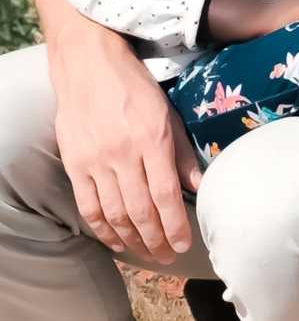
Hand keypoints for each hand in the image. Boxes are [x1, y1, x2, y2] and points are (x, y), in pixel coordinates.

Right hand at [51, 26, 202, 263]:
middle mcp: (123, 154)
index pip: (165, 194)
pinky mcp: (74, 163)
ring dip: (133, 239)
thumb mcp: (168, 113)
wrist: (89, 66)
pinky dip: (102, 228)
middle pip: (140, 210)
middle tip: (169, 256)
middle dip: (156, 239)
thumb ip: (182, 153)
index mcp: (152, 140)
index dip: (175, 224)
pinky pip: (88, 204)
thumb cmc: (135, 87)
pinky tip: (116, 241)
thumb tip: (199, 186)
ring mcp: (95, 161)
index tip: (185, 243)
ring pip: (114, 212)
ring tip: (148, 254)